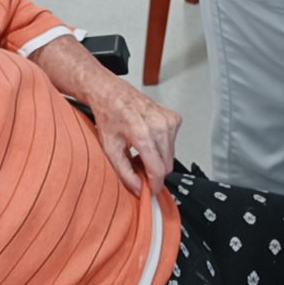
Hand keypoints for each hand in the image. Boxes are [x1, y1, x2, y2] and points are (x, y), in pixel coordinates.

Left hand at [87, 76, 181, 194]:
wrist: (112, 93)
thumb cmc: (109, 115)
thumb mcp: (109, 148)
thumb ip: (124, 172)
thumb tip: (137, 188)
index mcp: (143, 133)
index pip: (158, 170)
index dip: (153, 185)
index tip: (149, 191)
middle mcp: (160, 125)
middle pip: (167, 165)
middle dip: (153, 172)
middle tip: (137, 167)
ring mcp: (169, 121)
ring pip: (171, 156)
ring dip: (158, 160)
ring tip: (140, 152)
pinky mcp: (174, 118)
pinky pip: (173, 143)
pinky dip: (162, 147)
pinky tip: (148, 140)